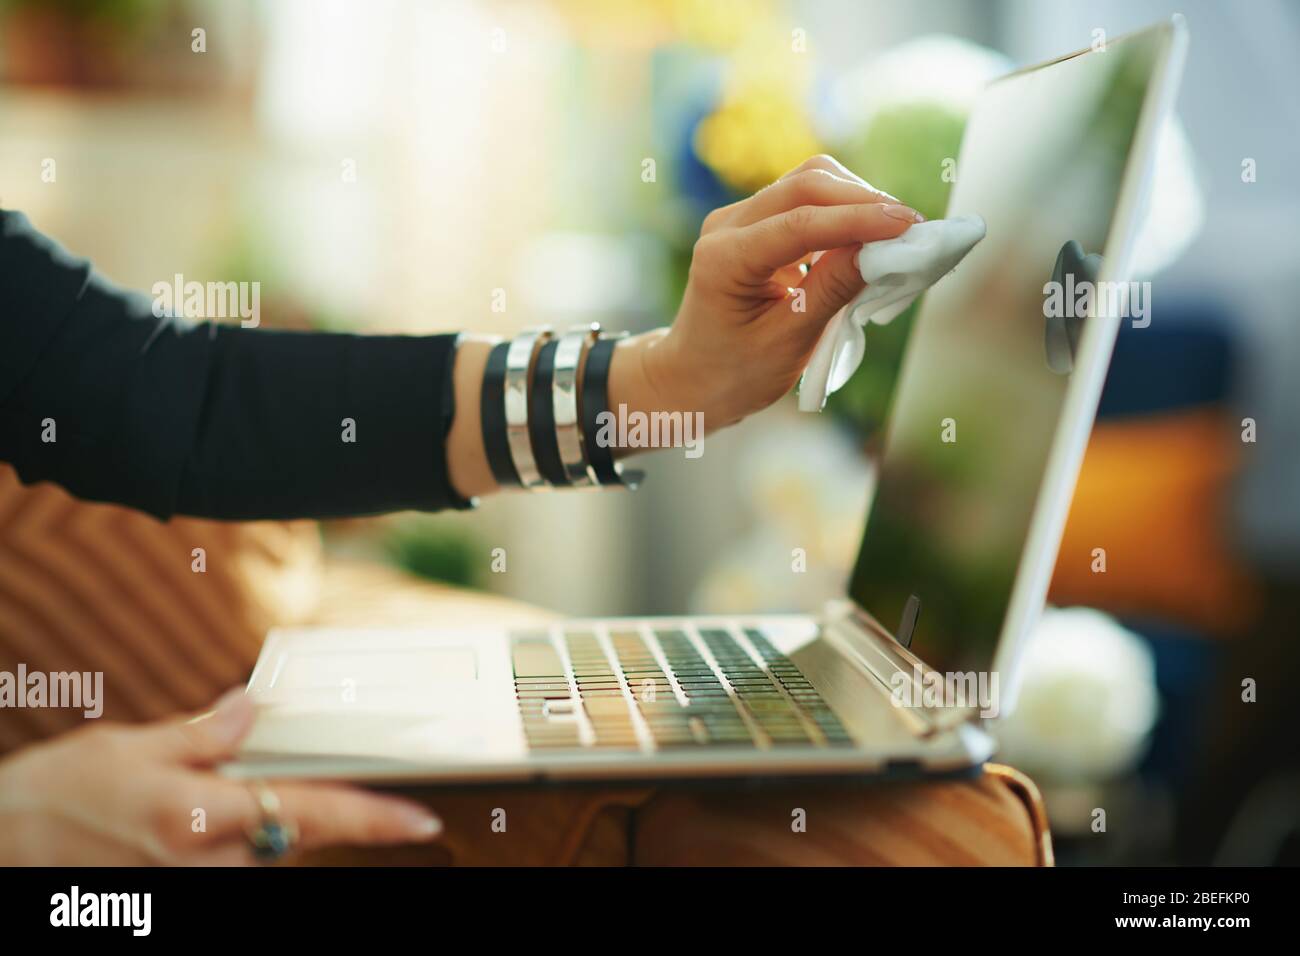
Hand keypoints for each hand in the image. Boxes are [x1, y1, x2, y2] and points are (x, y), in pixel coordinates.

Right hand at [0, 688, 441, 864]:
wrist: (10, 841)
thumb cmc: (63, 792)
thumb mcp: (134, 745)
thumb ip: (205, 732)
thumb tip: (253, 708)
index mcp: (199, 816)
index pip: (310, 814)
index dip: (373, 817)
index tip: (422, 818)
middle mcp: (207, 862)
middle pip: (303, 832)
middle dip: (327, 803)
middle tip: (330, 773)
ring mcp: (201, 884)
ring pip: (277, 849)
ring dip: (280, 818)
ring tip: (227, 787)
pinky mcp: (194, 890)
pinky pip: (247, 861)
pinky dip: (253, 834)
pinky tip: (223, 812)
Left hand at [617, 154, 922, 428]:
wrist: (691, 379)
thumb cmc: (733, 373)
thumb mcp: (787, 343)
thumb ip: (831, 292)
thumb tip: (881, 251)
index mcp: (724, 259)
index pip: (800, 223)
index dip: (859, 220)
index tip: (908, 225)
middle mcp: (727, 226)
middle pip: (807, 185)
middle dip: (865, 200)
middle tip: (914, 227)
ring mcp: (739, 220)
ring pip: (810, 184)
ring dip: (857, 201)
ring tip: (896, 234)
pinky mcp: (756, 224)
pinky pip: (807, 202)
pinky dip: (844, 213)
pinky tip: (871, 237)